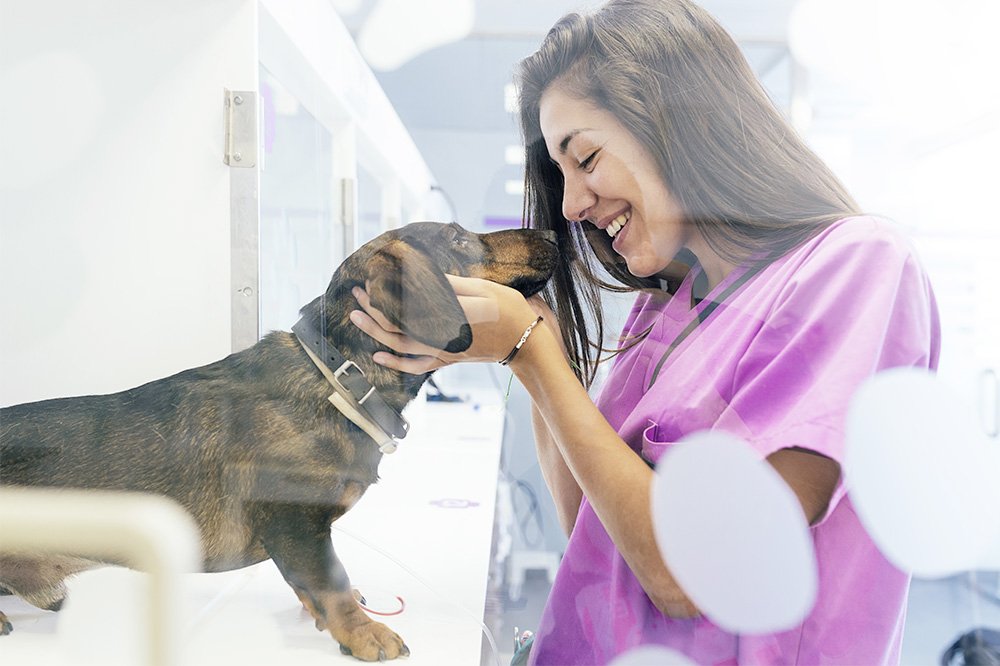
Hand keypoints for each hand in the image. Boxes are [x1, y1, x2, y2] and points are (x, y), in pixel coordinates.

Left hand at [349, 274, 539, 374]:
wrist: (525, 342)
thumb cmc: (509, 310)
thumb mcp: (483, 288)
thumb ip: (451, 285)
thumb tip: (423, 277)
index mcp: (448, 315)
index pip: (406, 306)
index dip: (385, 294)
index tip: (372, 278)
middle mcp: (440, 336)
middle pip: (396, 325)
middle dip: (372, 309)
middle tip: (357, 292)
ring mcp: (442, 351)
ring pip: (399, 346)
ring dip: (375, 332)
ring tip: (356, 317)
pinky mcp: (447, 359)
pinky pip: (416, 365)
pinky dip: (395, 363)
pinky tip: (378, 356)